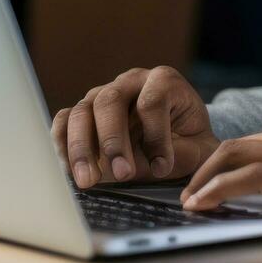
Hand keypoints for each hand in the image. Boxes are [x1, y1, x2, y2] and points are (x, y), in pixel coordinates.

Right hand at [51, 66, 218, 188]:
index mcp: (164, 81)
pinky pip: (63, 121)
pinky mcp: (83, 112)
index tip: (162, 168)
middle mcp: (130, 82)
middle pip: (109, 101)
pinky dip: (62, 145)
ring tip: (88, 181)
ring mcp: (102, 94)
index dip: (156, 137)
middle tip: (122, 175)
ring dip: (81, 148)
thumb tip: (157, 165)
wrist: (176, 137)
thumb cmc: (189, 141)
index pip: (152, 102)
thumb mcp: (200, 147)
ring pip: (81, 111)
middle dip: (113, 141)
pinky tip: (69, 172)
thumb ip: (184, 153)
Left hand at [178, 119, 261, 228]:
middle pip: (233, 145)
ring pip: (231, 156)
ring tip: (186, 203)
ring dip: (201, 180)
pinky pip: (245, 178)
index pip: (252, 144)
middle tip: (185, 196)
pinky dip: (214, 190)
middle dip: (202, 170)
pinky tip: (200, 206)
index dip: (221, 165)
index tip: (202, 186)